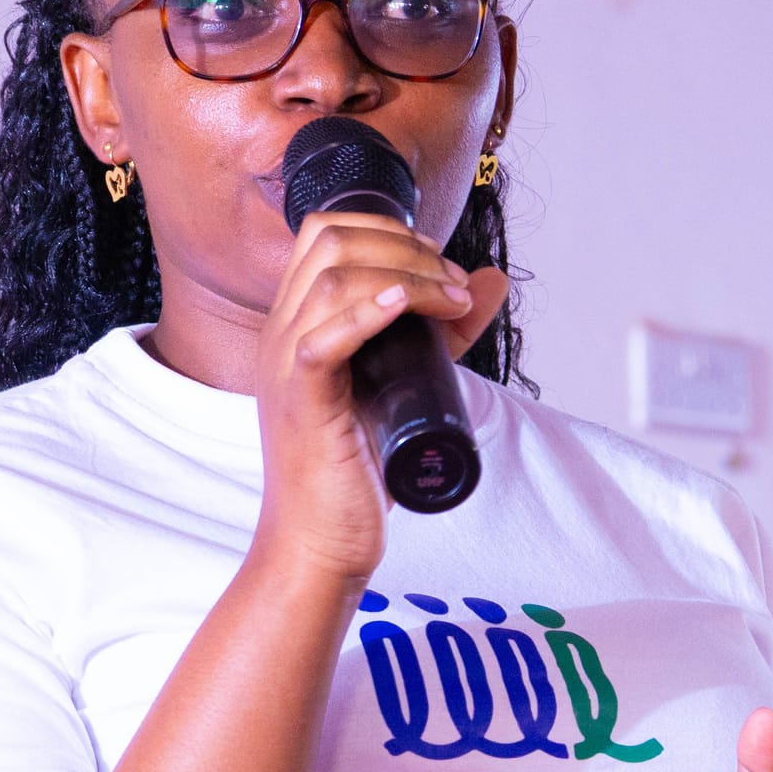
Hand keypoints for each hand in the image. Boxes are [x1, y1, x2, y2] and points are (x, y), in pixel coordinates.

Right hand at [252, 209, 508, 583]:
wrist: (320, 541)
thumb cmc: (354, 472)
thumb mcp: (403, 385)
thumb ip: (443, 333)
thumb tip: (491, 280)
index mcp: (296, 324)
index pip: (325, 234)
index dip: (387, 229)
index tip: (438, 261)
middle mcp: (281, 334)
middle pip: (329, 240)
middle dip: (404, 246)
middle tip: (453, 283)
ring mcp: (285, 365)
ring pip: (332, 279)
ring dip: (406, 274)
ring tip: (451, 302)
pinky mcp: (301, 401)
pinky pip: (321, 338)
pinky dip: (368, 312)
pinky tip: (405, 304)